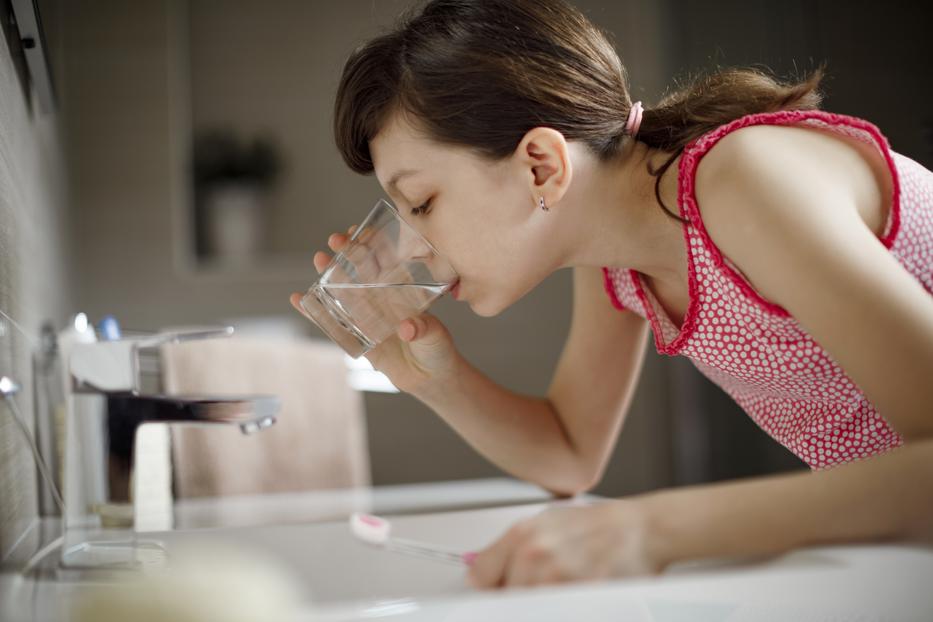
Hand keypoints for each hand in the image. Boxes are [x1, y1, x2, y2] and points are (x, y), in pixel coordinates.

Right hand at [289, 226, 460, 395]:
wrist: (430, 379)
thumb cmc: (438, 351)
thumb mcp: (435, 337)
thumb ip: (422, 330)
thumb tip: (407, 328)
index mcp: (404, 292)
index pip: (387, 262)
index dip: (374, 245)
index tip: (363, 230)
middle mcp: (383, 300)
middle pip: (361, 271)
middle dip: (348, 253)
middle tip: (336, 240)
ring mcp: (368, 316)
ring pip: (345, 291)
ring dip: (330, 274)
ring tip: (319, 259)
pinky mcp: (356, 336)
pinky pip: (332, 322)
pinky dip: (315, 311)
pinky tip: (299, 299)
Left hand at [467, 499, 664, 588]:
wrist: (640, 529)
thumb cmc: (596, 526)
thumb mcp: (547, 524)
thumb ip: (512, 548)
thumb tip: (480, 571)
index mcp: (523, 533)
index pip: (481, 576)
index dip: (487, 589)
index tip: (492, 594)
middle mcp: (536, 553)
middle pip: (505, 597)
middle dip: (516, 599)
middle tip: (537, 591)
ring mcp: (558, 576)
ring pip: (528, 606)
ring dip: (540, 603)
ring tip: (559, 589)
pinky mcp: (581, 594)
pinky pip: (554, 610)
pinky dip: (559, 606)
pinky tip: (572, 595)